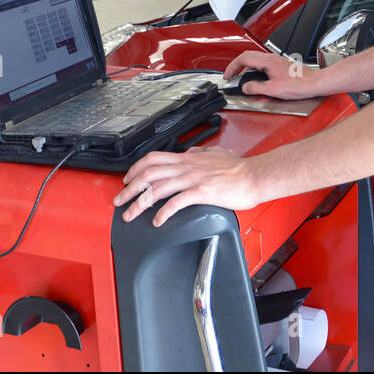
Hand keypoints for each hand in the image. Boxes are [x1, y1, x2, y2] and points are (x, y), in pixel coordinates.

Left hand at [113, 146, 262, 226]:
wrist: (254, 176)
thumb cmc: (238, 168)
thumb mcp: (216, 153)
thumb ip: (201, 153)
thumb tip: (194, 152)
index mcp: (187, 158)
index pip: (153, 159)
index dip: (136, 168)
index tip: (127, 179)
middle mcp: (186, 166)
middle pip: (148, 175)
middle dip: (129, 188)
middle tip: (119, 200)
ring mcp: (192, 178)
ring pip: (157, 189)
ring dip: (139, 203)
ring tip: (130, 214)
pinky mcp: (201, 192)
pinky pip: (176, 202)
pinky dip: (163, 213)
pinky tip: (157, 221)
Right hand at [222, 50, 317, 98]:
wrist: (314, 83)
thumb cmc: (299, 85)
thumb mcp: (273, 90)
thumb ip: (256, 88)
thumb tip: (245, 87)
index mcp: (267, 62)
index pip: (243, 59)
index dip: (232, 67)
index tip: (228, 76)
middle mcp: (271, 58)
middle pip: (247, 55)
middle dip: (236, 65)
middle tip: (231, 75)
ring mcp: (276, 60)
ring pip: (255, 58)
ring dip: (244, 65)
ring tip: (240, 75)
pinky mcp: (280, 64)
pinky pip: (262, 62)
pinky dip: (253, 67)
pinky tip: (256, 76)